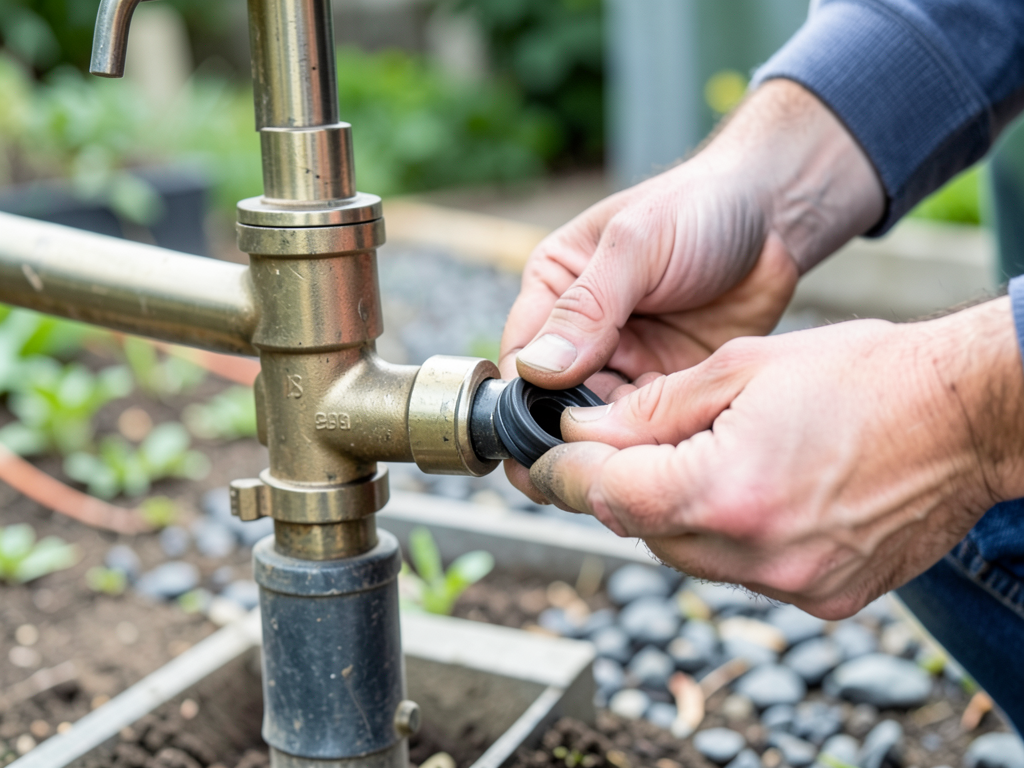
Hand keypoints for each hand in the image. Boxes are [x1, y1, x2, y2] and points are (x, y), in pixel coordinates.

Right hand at [499, 80, 883, 498]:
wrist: (777, 216)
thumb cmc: (699, 208)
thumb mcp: (636, 245)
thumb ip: (588, 306)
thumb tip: (538, 370)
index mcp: (556, 291)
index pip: (521, 356)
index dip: (520, 400)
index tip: (529, 440)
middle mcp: (583, 333)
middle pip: (554, 401)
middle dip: (562, 436)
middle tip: (573, 472)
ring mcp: (626, 362)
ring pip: (599, 422)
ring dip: (606, 447)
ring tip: (615, 475)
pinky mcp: (668, 384)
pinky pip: (649, 426)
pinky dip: (649, 445)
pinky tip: (655, 463)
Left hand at [528, 298, 1023, 618]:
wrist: (967, 415)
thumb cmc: (866, 374)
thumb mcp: (743, 368)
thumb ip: (652, 408)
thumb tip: (585, 430)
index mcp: (728, 491)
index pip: (607, 496)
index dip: (564, 472)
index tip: (543, 455)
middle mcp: (756, 555)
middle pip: (642, 530)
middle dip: (621, 486)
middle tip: (618, 443)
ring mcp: (793, 585)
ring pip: (687, 555)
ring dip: (672, 510)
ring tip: (697, 456)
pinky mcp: (823, 598)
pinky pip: (740, 571)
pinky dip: (724, 534)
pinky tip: (748, 489)